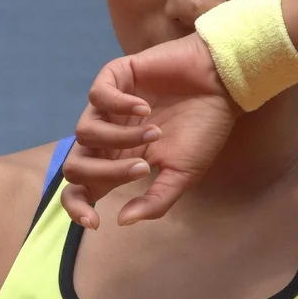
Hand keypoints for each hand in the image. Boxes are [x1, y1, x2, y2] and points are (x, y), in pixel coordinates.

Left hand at [61, 33, 239, 227]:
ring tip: (155, 132)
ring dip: (121, 138)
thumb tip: (122, 222)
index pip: (81, 187)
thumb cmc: (203, 129)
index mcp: (119, 162)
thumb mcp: (182, 174)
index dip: (77, 206)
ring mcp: (108, 107)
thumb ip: (155, 201)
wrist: (222, 85)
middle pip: (74, 165)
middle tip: (142, 168)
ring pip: (84, 132)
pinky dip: (119, 105)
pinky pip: (97, 95)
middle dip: (103, 173)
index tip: (96, 221)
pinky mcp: (115, 77)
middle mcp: (107, 137)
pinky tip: (145, 108)